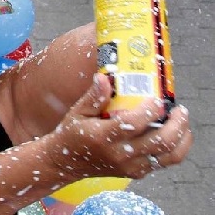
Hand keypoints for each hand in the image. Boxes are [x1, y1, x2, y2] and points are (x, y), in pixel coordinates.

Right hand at [54, 74, 191, 178]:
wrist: (67, 163)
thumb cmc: (72, 134)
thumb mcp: (77, 112)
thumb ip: (94, 96)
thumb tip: (104, 77)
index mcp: (103, 136)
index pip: (134, 123)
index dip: (150, 109)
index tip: (157, 98)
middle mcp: (120, 154)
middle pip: (161, 141)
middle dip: (177, 124)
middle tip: (180, 109)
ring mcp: (131, 166)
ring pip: (169, 155)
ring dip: (182, 138)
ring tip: (182, 122)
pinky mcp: (137, 172)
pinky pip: (164, 162)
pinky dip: (175, 148)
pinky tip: (174, 134)